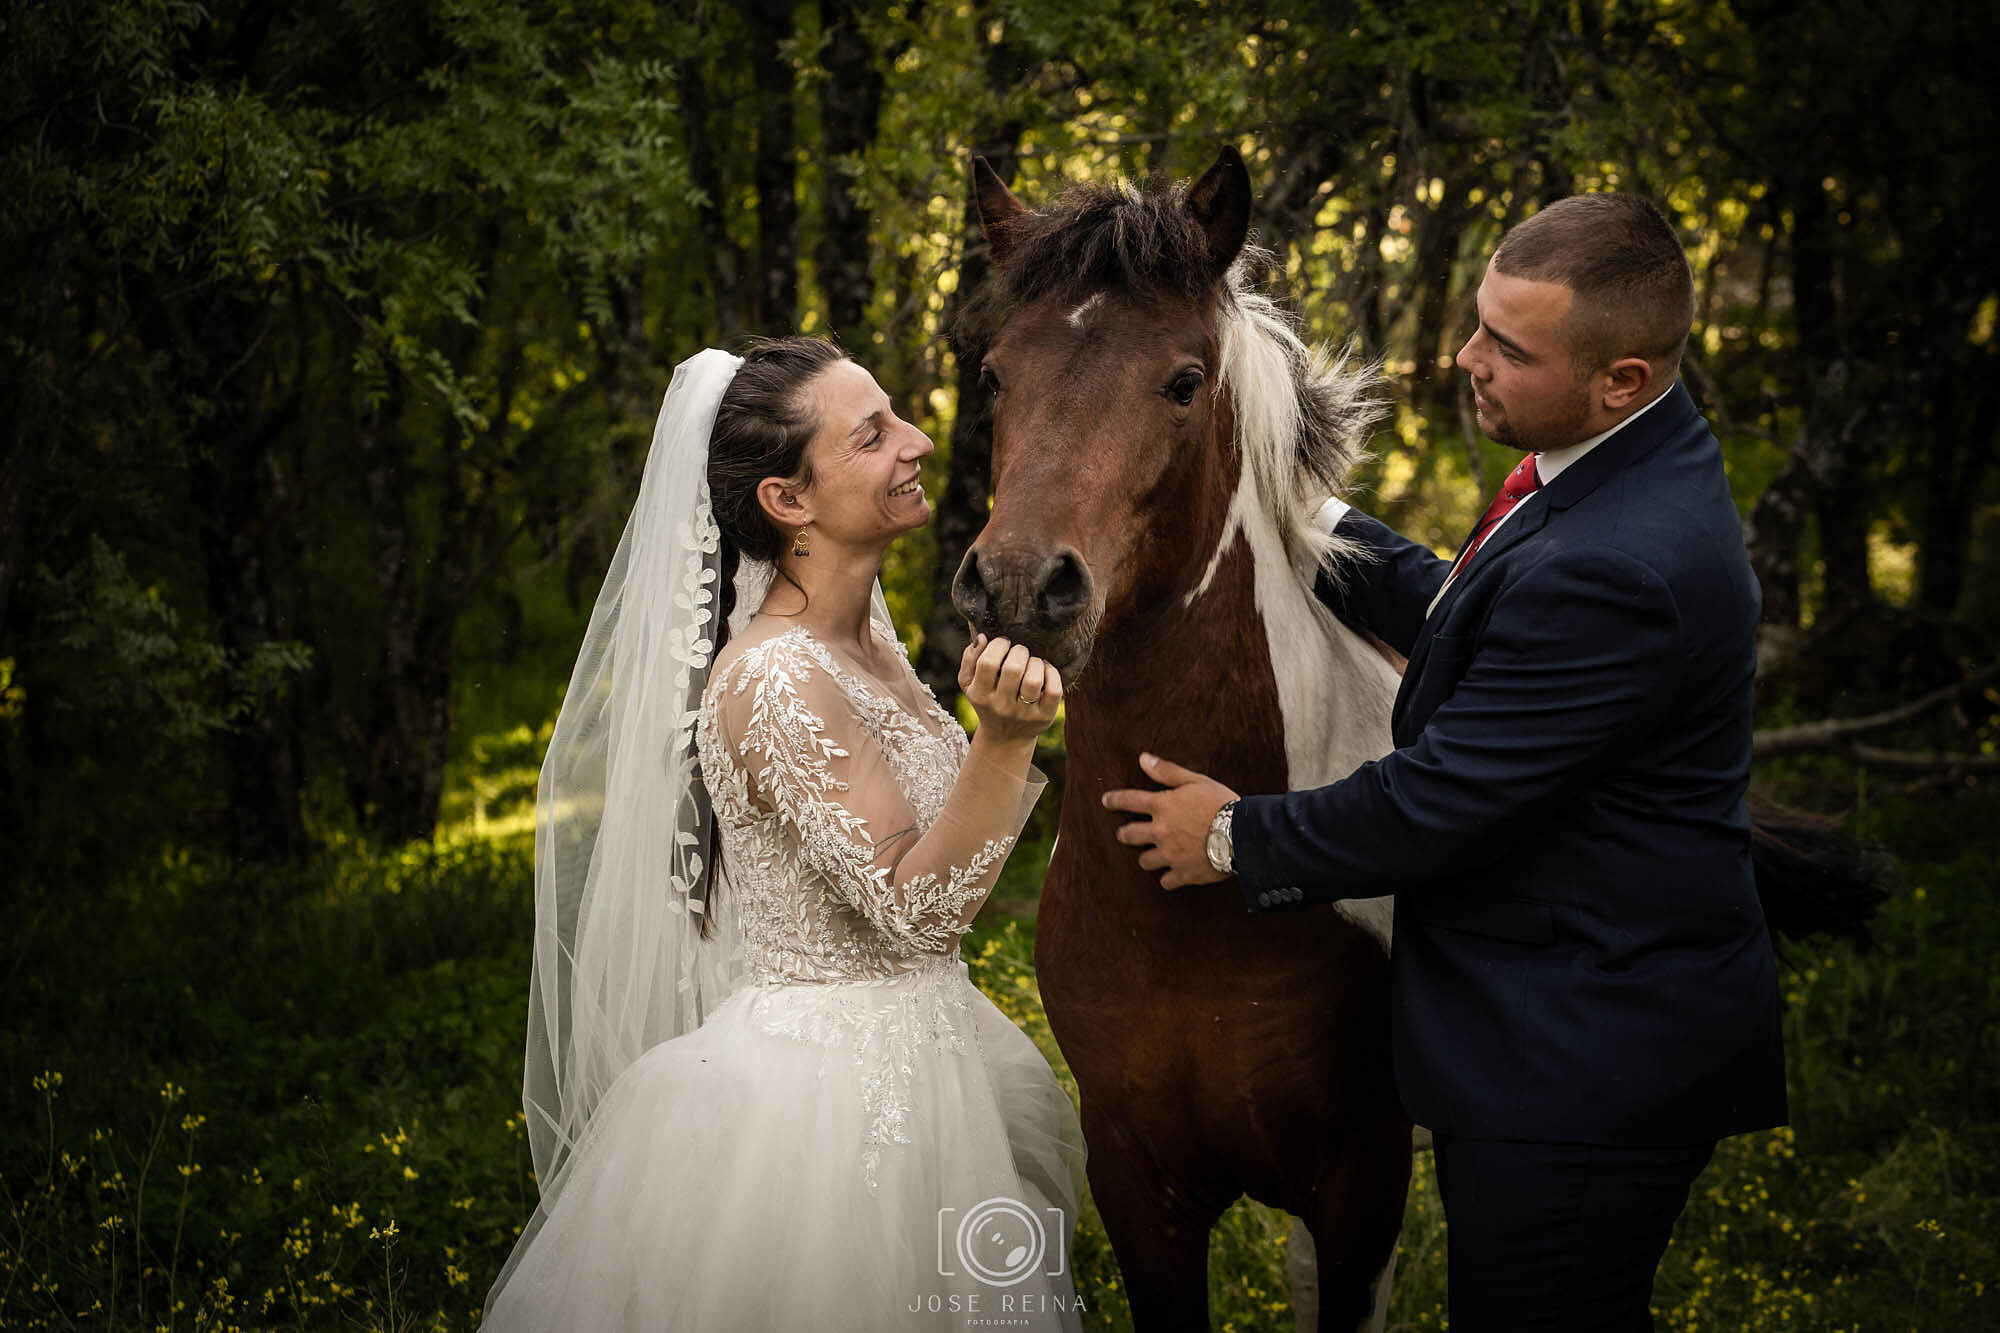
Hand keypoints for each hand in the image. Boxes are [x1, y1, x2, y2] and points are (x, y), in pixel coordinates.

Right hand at [958, 634, 1061, 746]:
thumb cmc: (987, 701)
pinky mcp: (1044, 716)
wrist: (1004, 737)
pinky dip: (1052, 674)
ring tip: (1032, 662)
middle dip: (1019, 651)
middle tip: (1019, 653)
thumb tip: (982, 638)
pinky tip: (1045, 670)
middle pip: (1013, 668)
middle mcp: (1001, 706)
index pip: (988, 663)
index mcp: (980, 695)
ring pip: (1034, 679)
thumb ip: (970, 659)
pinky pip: (1054, 690)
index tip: (1004, 644)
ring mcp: (1024, 713)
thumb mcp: (969, 684)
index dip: (998, 646)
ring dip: (1035, 662)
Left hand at [1101, 753, 1238, 889]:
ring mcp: (1170, 855)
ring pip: (1144, 861)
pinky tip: (1174, 873)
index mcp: (1162, 806)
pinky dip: (1169, 877)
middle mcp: (1160, 831)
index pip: (1128, 800)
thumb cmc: (1221, 803)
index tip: (1106, 801)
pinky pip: (1166, 881)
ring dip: (1148, 857)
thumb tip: (1143, 759)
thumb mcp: (1196, 780)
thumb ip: (1167, 771)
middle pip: (1128, 836)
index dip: (1114, 800)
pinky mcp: (1183, 874)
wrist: (1243, 834)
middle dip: (1124, 834)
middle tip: (1126, 834)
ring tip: (1155, 854)